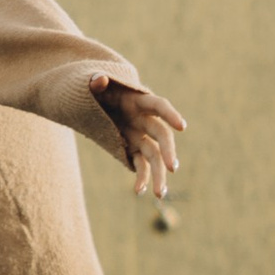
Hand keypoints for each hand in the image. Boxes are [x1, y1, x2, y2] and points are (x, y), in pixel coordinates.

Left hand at [92, 78, 184, 199]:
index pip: (159, 106)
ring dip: (159, 174)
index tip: (182, 126)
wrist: (98, 101)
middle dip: (168, 151)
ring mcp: (140, 136)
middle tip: (172, 167)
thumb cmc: (98, 90)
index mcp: (138, 101)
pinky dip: (141, 178)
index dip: (171, 114)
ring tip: (159, 194)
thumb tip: (97, 80)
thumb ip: (95, 81)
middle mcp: (144, 120)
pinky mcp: (132, 149)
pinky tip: (139, 191)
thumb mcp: (92, 83)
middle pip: (161, 135)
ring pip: (155, 156)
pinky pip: (140, 165)